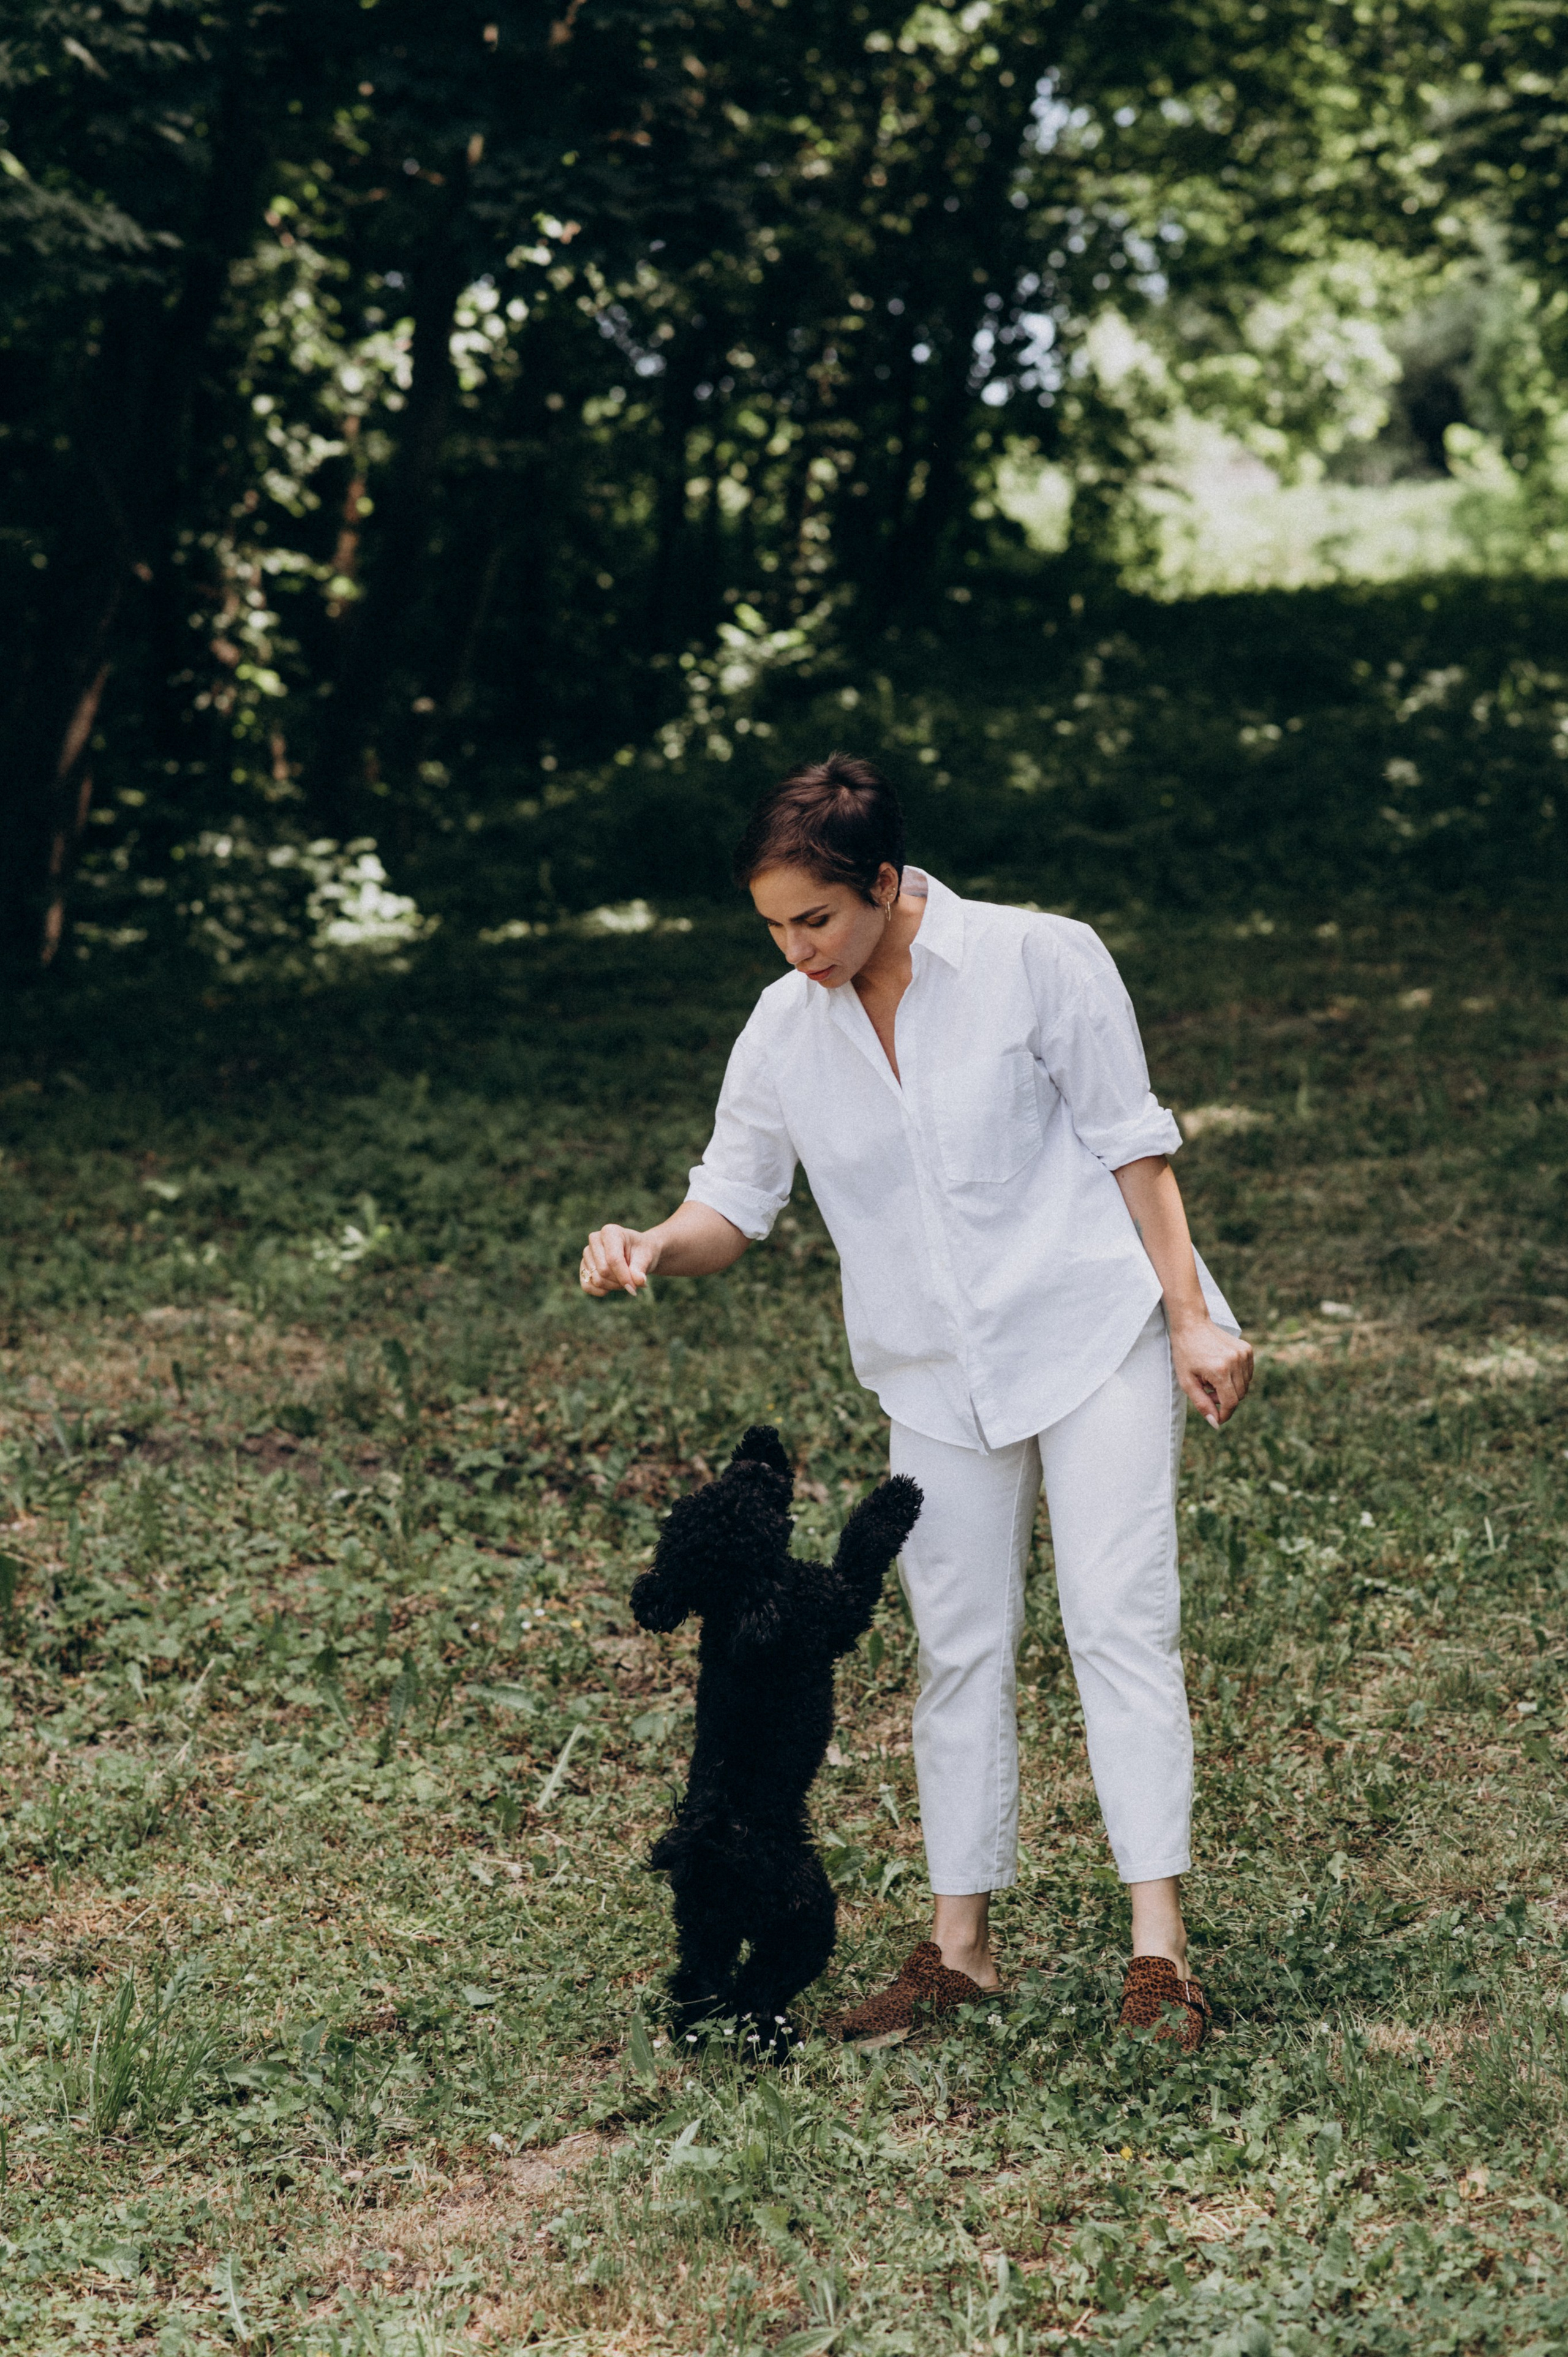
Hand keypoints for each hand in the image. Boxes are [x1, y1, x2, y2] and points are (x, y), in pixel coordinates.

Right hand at [581, 1223, 658, 1296]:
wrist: (637, 1254)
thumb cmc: (641, 1253)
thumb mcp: (645, 1258)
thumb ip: (640, 1269)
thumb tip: (639, 1281)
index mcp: (610, 1232)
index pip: (613, 1259)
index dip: (624, 1277)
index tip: (635, 1288)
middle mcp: (594, 1239)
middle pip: (603, 1271)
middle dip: (620, 1281)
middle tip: (632, 1280)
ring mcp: (587, 1253)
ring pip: (597, 1280)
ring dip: (613, 1286)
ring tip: (623, 1278)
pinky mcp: (583, 1267)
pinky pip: (587, 1286)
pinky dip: (601, 1291)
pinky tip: (612, 1285)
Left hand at [1169, 1315, 1253, 1429]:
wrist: (1192, 1324)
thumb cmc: (1185, 1353)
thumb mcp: (1187, 1381)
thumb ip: (1202, 1404)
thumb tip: (1215, 1424)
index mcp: (1220, 1370)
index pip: (1231, 1402)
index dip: (1225, 1414)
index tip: (1217, 1419)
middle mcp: (1235, 1361)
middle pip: (1239, 1396)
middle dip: (1225, 1401)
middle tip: (1207, 1392)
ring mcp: (1244, 1354)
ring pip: (1244, 1386)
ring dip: (1230, 1389)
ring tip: (1212, 1380)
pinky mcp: (1247, 1349)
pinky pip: (1247, 1374)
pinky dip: (1236, 1378)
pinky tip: (1220, 1370)